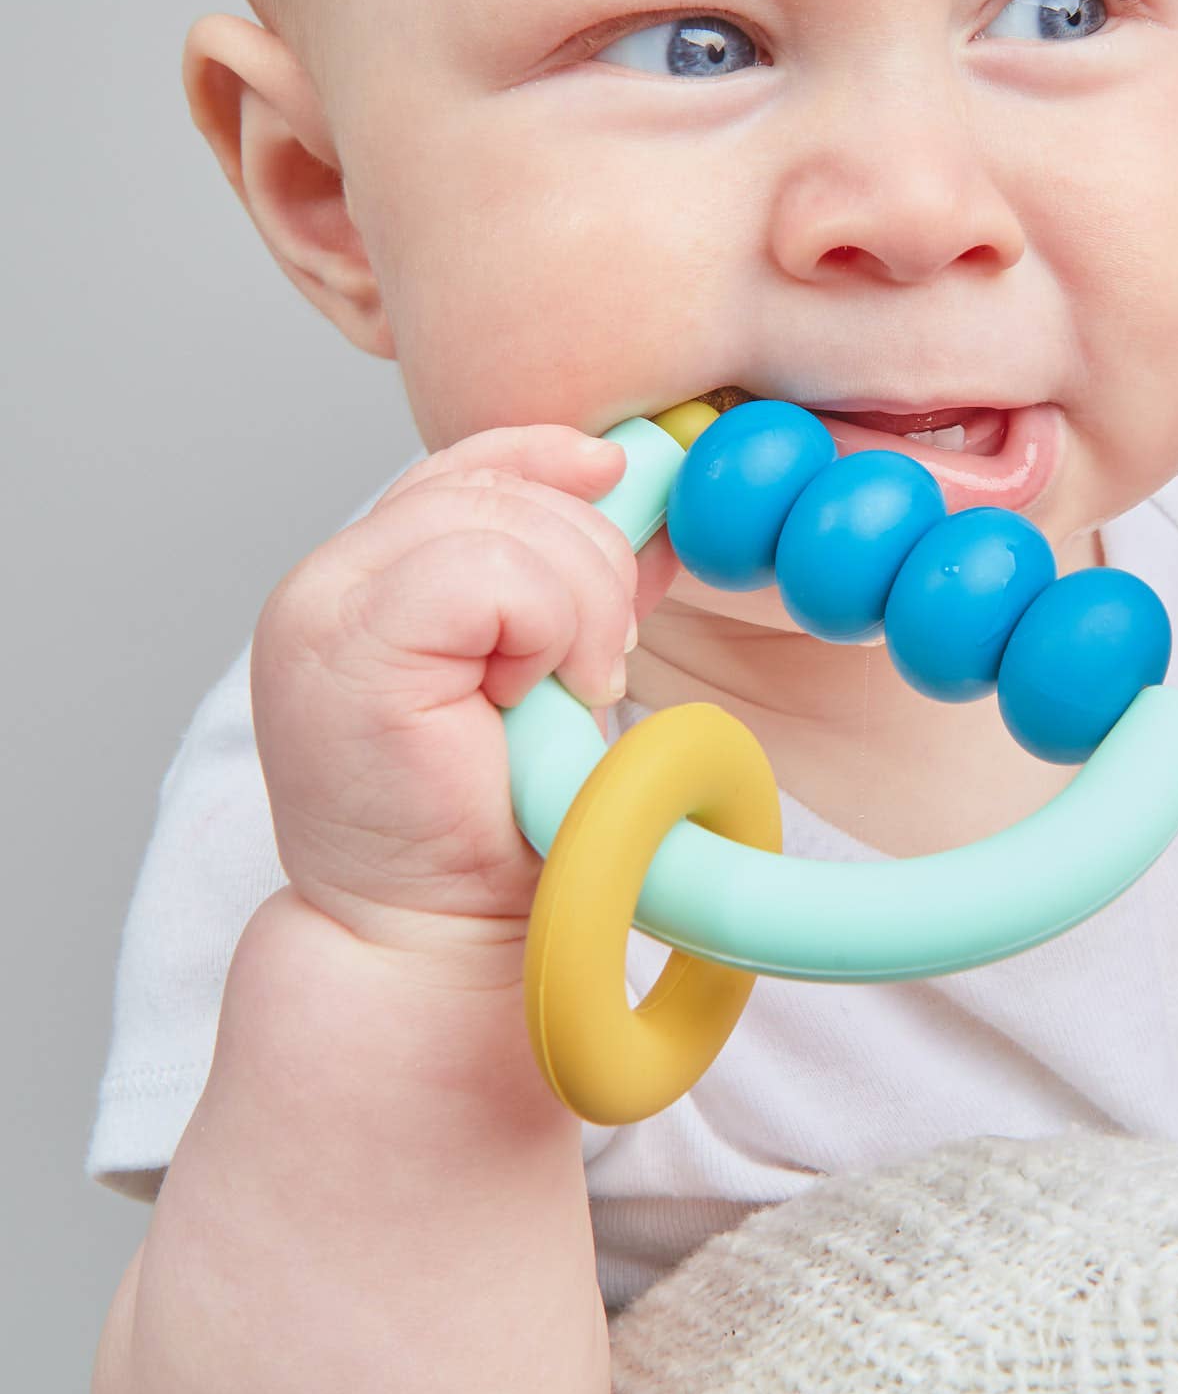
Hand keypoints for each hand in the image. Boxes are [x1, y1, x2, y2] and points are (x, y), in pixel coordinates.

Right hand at [249, 425, 669, 956]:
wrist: (437, 936)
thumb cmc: (492, 819)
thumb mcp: (543, 664)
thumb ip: (568, 576)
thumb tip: (636, 489)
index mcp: (366, 577)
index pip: (466, 461)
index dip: (553, 457)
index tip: (621, 480)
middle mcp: (327, 582)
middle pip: (498, 485)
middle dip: (591, 555)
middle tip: (602, 655)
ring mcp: (325, 612)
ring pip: (504, 523)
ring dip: (581, 602)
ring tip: (573, 685)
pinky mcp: (348, 650)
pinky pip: (490, 576)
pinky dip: (548, 624)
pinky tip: (542, 692)